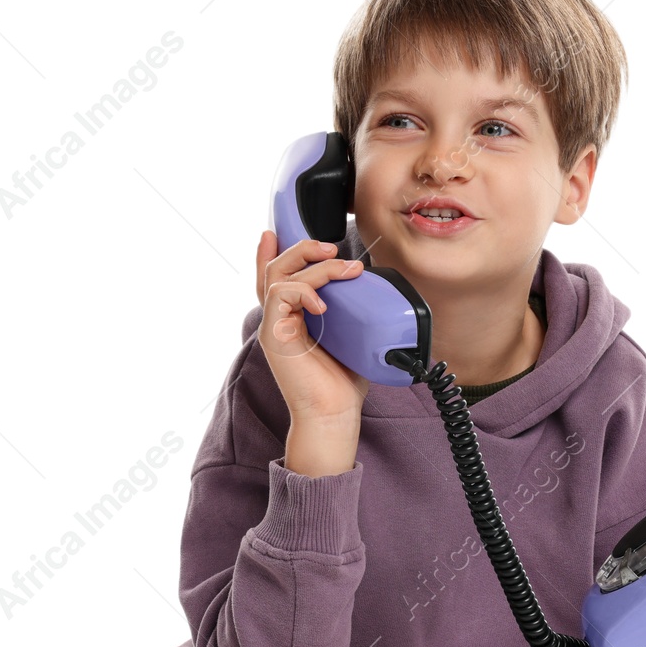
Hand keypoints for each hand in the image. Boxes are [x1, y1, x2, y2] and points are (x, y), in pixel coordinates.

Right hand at [256, 231, 370, 425]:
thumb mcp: (352, 337)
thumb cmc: (343, 383)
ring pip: (279, 276)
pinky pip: (281, 295)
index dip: (270, 253)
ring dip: (313, 265)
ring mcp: (274, 327)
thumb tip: (375, 290)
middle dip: (302, 249)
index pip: (275, 279)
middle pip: (275, 268)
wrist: (333, 414)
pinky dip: (304, 290)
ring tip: (344, 269)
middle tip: (331, 247)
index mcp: (291, 319)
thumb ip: (352, 312)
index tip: (274, 232)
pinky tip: (324, 305)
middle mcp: (278, 320)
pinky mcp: (275, 336)